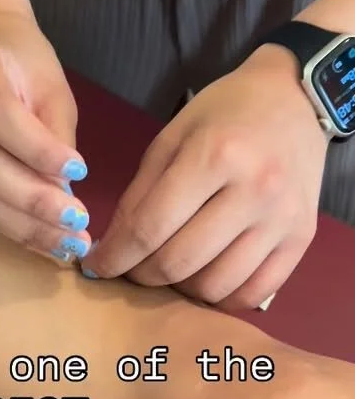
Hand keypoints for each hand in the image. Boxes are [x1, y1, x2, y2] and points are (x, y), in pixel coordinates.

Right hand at [0, 9, 90, 260]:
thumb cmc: (24, 66)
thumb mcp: (51, 88)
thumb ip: (56, 137)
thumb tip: (64, 199)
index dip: (35, 148)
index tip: (80, 172)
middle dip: (30, 198)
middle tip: (76, 223)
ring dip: (22, 224)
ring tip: (66, 243)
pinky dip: (10, 225)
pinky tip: (43, 241)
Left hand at [84, 49, 327, 308]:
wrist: (294, 100)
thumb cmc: (224, 116)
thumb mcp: (171, 140)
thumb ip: (139, 196)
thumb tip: (112, 250)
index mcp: (216, 155)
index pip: (149, 227)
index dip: (115, 256)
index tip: (96, 267)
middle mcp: (255, 190)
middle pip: (178, 262)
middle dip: (141, 275)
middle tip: (130, 270)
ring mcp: (282, 219)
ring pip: (213, 286)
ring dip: (179, 290)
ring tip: (169, 271)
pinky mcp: (302, 239)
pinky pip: (251, 293)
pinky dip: (219, 297)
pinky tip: (204, 279)